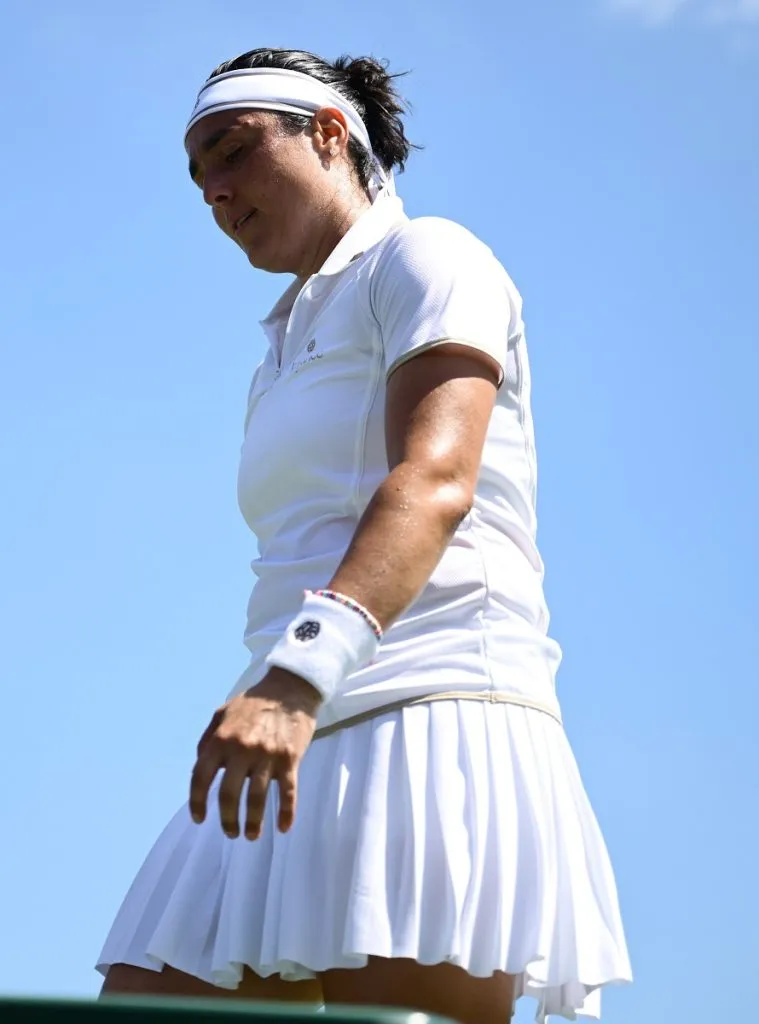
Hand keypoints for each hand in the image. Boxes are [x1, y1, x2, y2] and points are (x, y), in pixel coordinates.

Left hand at [189, 668, 321, 839]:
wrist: (290, 688)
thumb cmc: (254, 702)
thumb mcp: (222, 713)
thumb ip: (208, 739)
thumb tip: (200, 765)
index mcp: (221, 739)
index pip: (201, 776)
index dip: (197, 801)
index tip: (199, 818)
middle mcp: (241, 749)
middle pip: (228, 794)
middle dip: (227, 819)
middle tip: (230, 832)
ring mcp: (267, 756)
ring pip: (256, 798)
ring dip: (253, 822)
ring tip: (250, 835)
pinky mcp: (290, 759)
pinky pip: (288, 792)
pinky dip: (286, 812)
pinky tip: (283, 827)